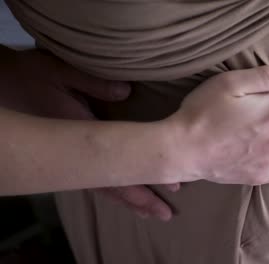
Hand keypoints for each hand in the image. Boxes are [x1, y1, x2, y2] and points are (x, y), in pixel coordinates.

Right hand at [0, 47, 175, 220]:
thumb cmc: (25, 78)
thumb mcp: (55, 73)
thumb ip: (92, 83)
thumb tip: (127, 93)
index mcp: (80, 137)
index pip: (115, 167)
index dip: (142, 179)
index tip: (171, 185)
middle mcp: (76, 156)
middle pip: (112, 186)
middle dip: (140, 200)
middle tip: (164, 214)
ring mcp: (70, 158)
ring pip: (103, 187)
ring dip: (128, 199)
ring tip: (149, 211)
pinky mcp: (65, 156)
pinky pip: (92, 178)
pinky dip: (112, 189)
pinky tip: (122, 191)